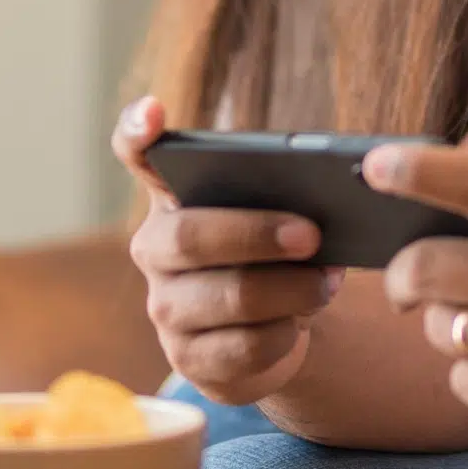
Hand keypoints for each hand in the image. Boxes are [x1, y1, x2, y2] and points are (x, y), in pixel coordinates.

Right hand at [114, 98, 342, 405]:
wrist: (277, 330)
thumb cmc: (279, 254)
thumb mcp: (283, 215)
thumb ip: (289, 195)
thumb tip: (331, 194)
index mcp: (175, 195)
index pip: (136, 153)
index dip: (137, 131)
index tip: (155, 109)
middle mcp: (155, 248)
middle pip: (188, 237)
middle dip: (255, 234)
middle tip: (312, 234)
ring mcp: (166, 307)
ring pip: (221, 297)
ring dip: (286, 289)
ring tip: (328, 281)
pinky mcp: (188, 359)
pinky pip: (238, 348)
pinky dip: (282, 334)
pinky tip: (302, 324)